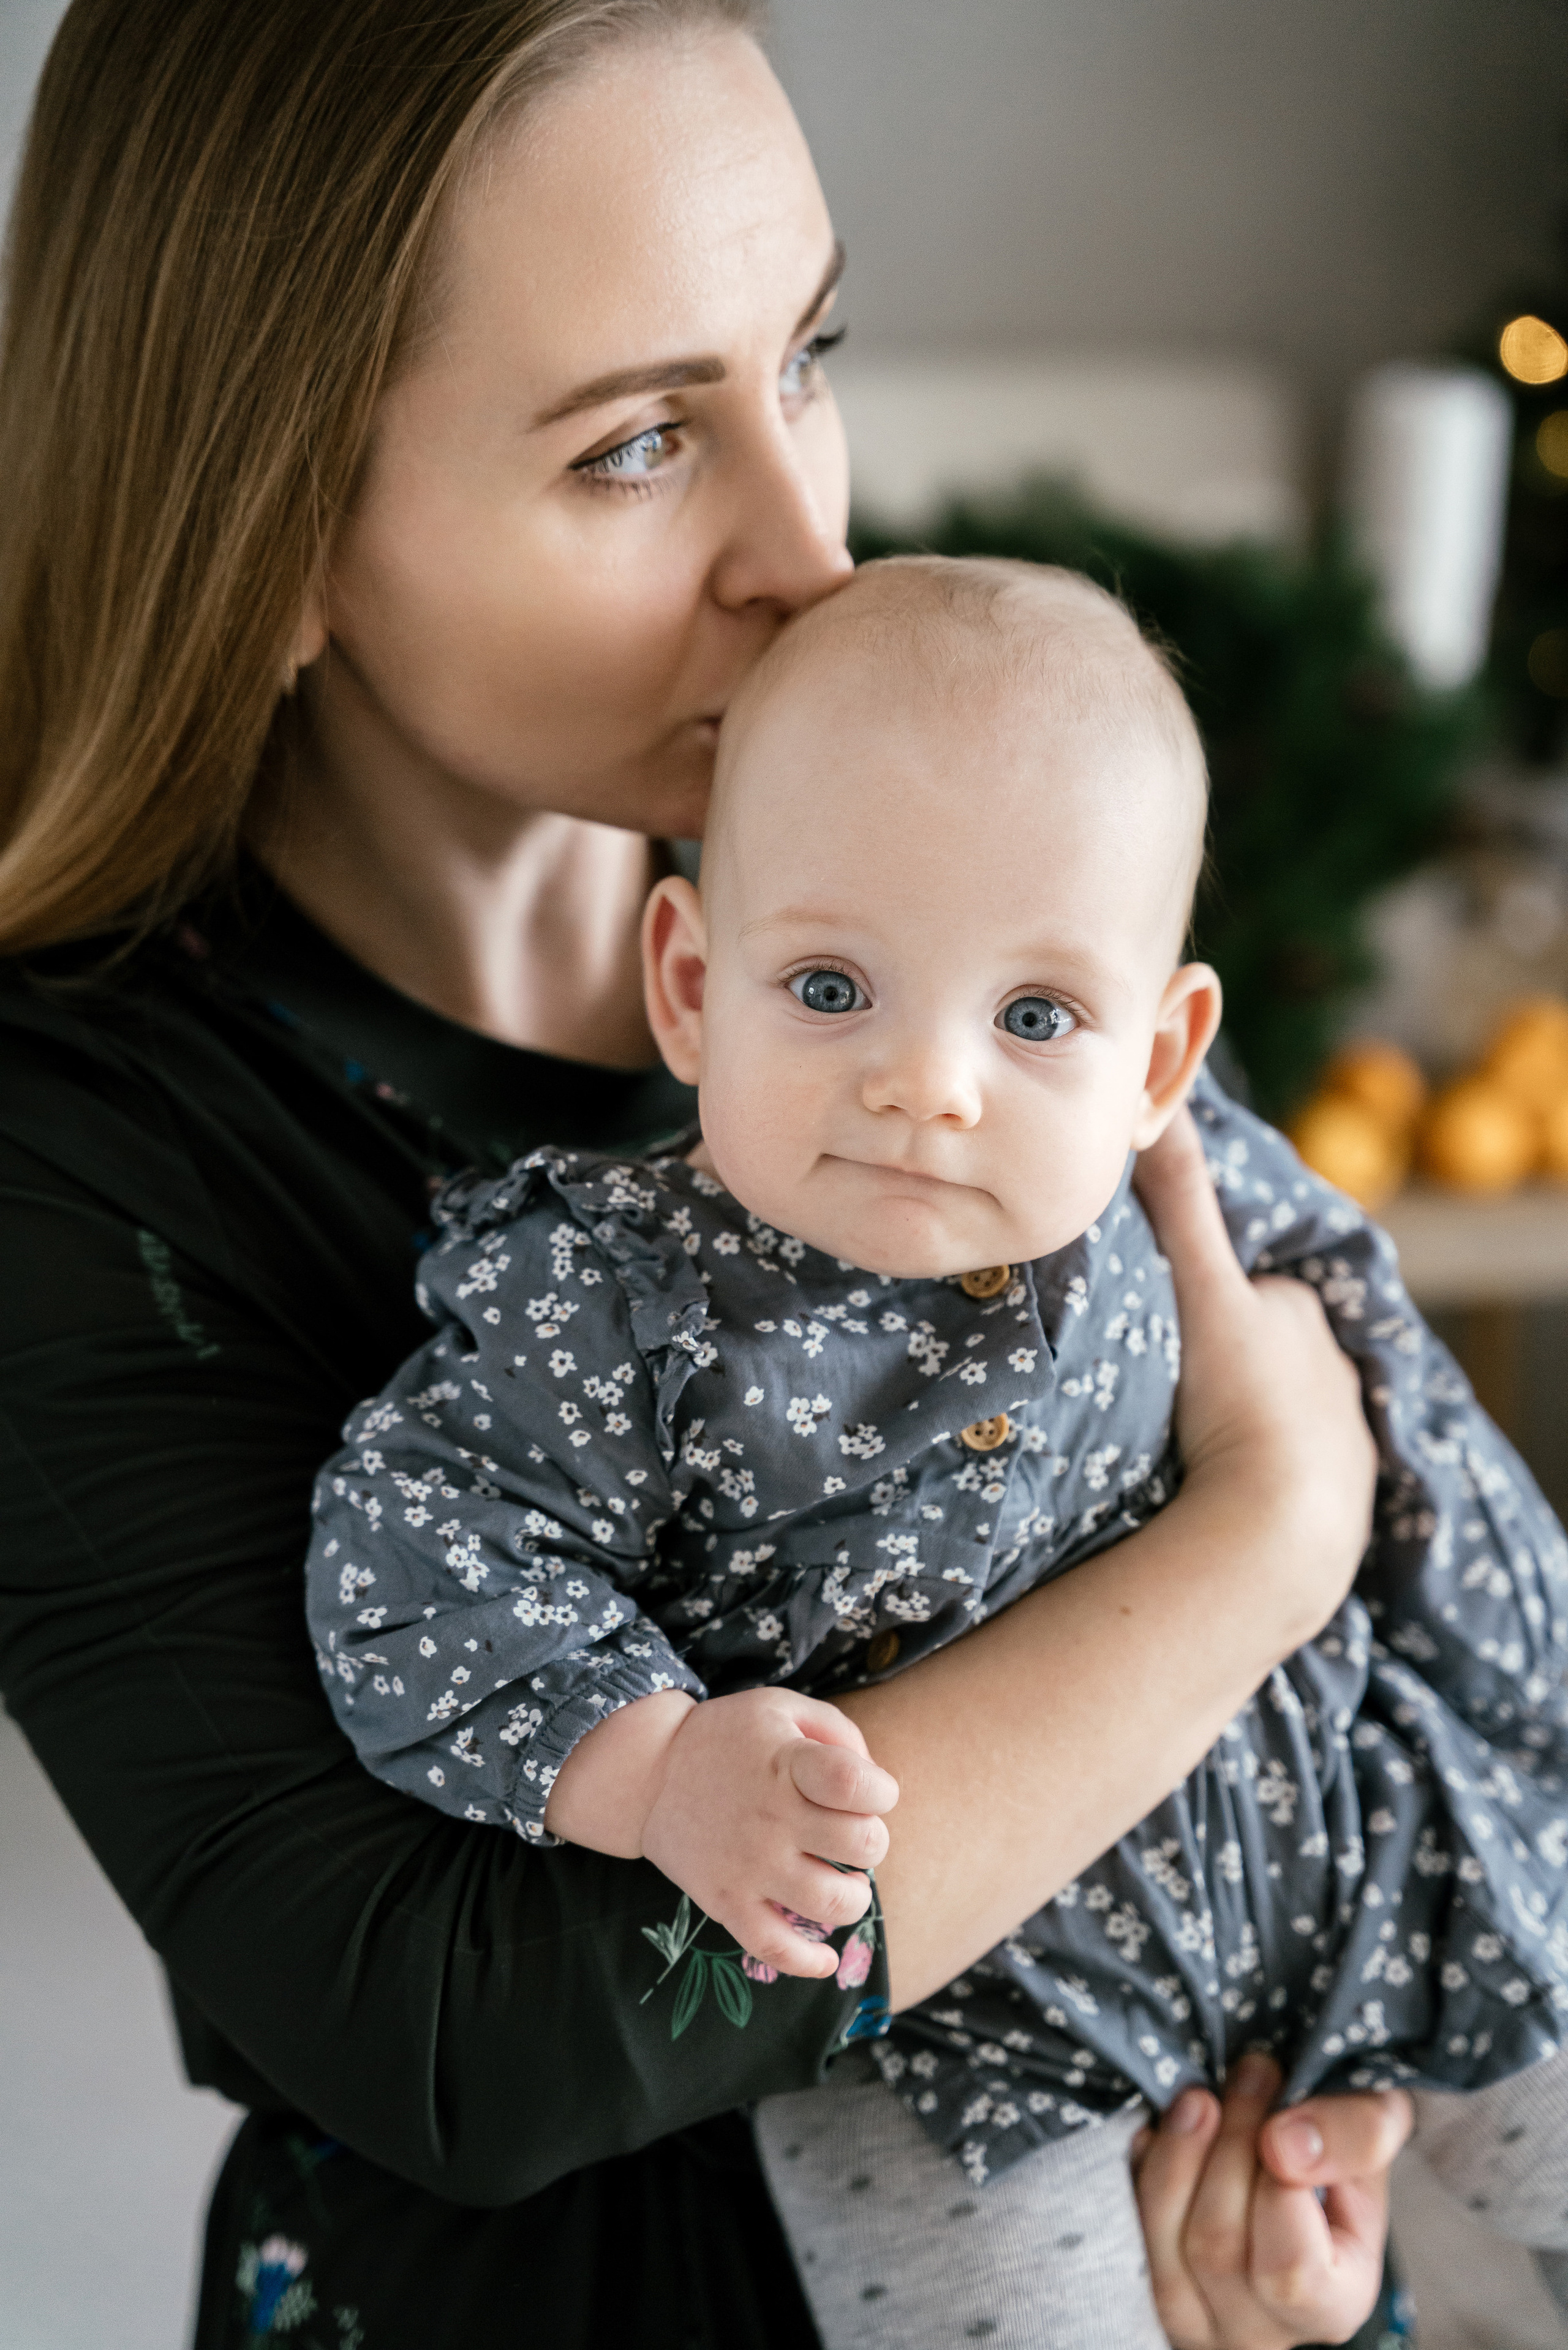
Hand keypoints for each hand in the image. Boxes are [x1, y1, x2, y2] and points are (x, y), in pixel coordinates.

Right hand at [639, 1686, 898, 1978]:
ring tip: (845, 1884)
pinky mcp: (726, 1902)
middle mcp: (772, 1818)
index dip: (882, 1790)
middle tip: (851, 1834)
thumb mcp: (780, 1707)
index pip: (857, 1784)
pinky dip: (808, 1962)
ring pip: (831, 1902)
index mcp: (787, 1763)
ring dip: (854, 1898)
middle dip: (873, 1840)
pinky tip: (826, 1958)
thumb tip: (875, 1779)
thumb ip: (837, 1732)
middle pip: (861, 1844)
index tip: (872, 1791)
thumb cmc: (726, 1738)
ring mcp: (749, 1865)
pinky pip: (774, 1947)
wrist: (647, 1775)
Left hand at [1132, 2054, 1413, 2346]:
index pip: (1293, 2270)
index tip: (1281, 2118)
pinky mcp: (1147, 2282)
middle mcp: (1261, 2329)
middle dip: (1227, 2146)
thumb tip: (1286, 2144)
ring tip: (1201, 2096)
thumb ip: (1357, 2134)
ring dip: (1179, 2153)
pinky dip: (1140, 2170)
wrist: (1296, 2151)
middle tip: (1248, 2074)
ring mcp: (1197, 2315)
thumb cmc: (1340, 2145)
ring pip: (1166, 2243)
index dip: (1277, 2188)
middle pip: (1218, 2248)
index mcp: (1334, 2304)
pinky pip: (1127, 2230)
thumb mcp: (1378, 2127)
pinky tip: (1162, 2129)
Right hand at [1135, 1109, 1378, 1650]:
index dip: (1204, 1297)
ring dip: (1241, 1419)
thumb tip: (1161, 1107)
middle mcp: (1336, 1365)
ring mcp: (1342, 1432)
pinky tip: (1225, 1485)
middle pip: (1264, 1348)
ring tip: (1191, 1443)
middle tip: (1168, 1385)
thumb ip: (1181, 1202)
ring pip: (1278, 1409)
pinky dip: (1262, 1470)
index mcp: (1306, 1312)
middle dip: (1224, 1360)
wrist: (1277, 1524)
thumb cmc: (1240, 1397)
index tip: (1162, 1320)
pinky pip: (1292, 1467)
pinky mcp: (1341, 1494)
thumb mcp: (1201, 1288)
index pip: (1249, 1288)